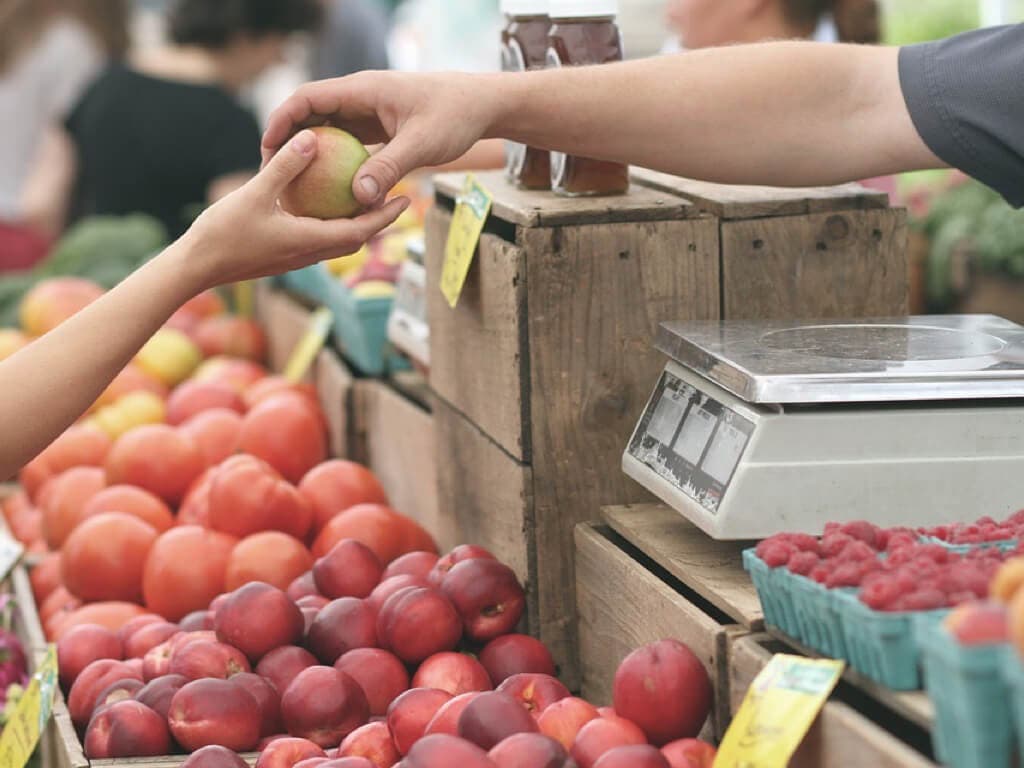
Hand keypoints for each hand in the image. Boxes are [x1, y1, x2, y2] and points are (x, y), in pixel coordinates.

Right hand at [181, 129, 409, 290]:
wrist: (195, 268)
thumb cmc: (222, 233)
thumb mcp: (254, 193)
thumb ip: (284, 167)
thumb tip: (311, 138)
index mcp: (309, 241)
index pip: (361, 231)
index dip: (386, 216)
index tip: (406, 199)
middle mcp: (308, 254)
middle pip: (355, 238)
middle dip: (378, 220)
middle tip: (396, 196)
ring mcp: (295, 257)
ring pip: (336, 241)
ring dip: (355, 223)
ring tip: (366, 198)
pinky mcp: (282, 256)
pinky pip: (316, 239)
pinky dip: (330, 223)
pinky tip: (323, 204)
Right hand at [262, 71, 500, 207]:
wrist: (482, 106)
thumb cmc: (455, 116)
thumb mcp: (422, 144)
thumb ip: (389, 168)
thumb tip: (358, 197)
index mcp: (363, 90)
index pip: (308, 98)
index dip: (282, 120)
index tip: (268, 149)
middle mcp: (360, 98)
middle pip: (311, 114)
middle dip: (288, 141)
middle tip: (272, 173)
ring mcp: (369, 113)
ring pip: (328, 130)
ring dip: (311, 154)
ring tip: (293, 185)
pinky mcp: (379, 128)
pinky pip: (348, 144)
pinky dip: (335, 163)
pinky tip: (329, 192)